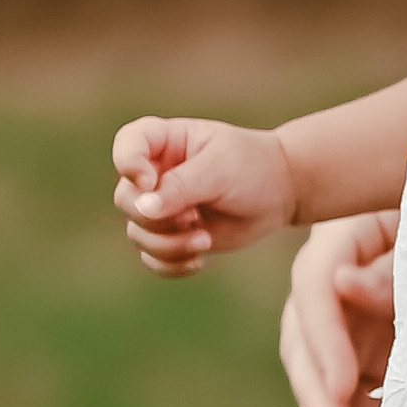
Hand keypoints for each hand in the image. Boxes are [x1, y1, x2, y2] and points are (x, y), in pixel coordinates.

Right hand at [111, 114, 297, 273]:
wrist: (280, 192)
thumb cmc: (251, 167)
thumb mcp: (218, 169)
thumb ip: (180, 187)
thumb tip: (142, 209)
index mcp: (163, 142)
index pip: (126, 146)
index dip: (128, 165)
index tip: (150, 181)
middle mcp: (155, 173)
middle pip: (126, 199)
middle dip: (155, 217)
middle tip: (191, 218)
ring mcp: (161, 206)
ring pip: (137, 233)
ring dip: (167, 244)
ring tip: (204, 240)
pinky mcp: (172, 235)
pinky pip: (151, 257)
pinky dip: (170, 264)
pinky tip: (198, 261)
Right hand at [282, 213, 398, 406]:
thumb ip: (395, 264)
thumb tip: (346, 284)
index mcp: (343, 241)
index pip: (315, 287)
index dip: (326, 341)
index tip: (342, 387)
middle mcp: (334, 291)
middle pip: (308, 346)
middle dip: (320, 405)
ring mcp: (349, 330)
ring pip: (325, 388)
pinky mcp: (368, 362)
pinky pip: (355, 406)